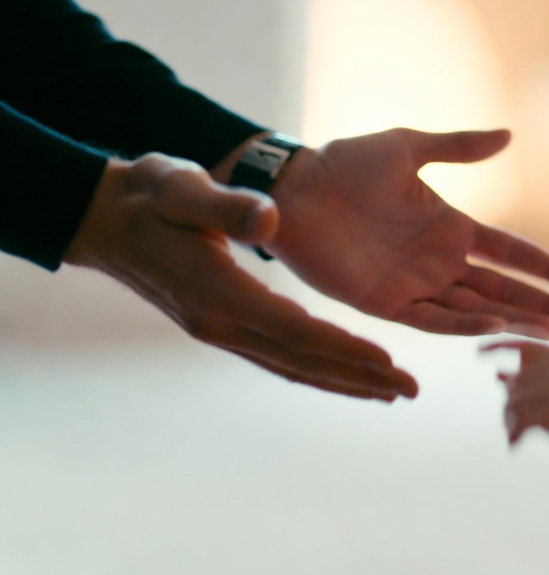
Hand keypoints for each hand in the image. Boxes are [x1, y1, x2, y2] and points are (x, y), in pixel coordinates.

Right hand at [64, 154, 416, 401]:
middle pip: (301, 361)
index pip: (293, 330)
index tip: (386, 361)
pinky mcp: (222, 328)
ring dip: (343, 382)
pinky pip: (279, 357)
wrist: (105, 218)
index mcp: (218, 293)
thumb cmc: (150, 196)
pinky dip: (317, 369)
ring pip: (291, 367)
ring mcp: (219, 331)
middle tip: (409, 391)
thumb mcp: (182, 188)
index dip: (342, 348)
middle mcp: (220, 324)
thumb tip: (269, 222)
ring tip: (391, 393)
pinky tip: (346, 373)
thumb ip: (228, 204)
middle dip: (358, 378)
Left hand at [258, 128, 548, 338]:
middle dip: (545, 305)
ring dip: (515, 320)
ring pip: (477, 310)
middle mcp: (440, 261)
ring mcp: (416, 285)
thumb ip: (458, 147)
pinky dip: (464, 326)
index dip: (548, 268)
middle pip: (505, 288)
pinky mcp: (386, 303)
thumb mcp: (408, 147)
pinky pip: (433, 320)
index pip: (513, 253)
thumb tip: (509, 136)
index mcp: (452, 226)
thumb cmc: (345, 163)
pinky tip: (496, 327)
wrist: (293, 188)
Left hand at [482, 340, 548, 449]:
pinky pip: (520, 422)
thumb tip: (498, 375)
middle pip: (515, 382)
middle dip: (509, 402)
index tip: (478, 352)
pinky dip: (514, 434)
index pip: (524, 345)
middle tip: (510, 420)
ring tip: (512, 433)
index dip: (498, 346)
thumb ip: (532, 376)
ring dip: (509, 421)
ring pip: (514, 403)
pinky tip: (514, 445)